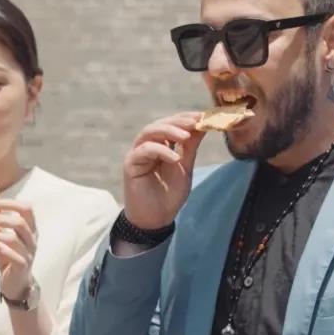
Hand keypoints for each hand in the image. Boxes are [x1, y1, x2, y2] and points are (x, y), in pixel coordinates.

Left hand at [0, 200, 36, 299]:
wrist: (15, 282)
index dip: (10, 203)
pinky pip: (16, 257)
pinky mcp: (23, 266)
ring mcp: (29, 253)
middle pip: (19, 222)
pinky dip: (5, 250)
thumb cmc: (9, 256)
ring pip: (13, 239)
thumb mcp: (3, 237)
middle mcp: (32, 239)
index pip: (27, 209)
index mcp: (30, 228)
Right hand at [122, 112, 205, 228]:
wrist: (156, 218)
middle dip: (179, 122)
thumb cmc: (169, 194)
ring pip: (150, 132)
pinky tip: (175, 158)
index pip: (172, 124)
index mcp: (161, 144)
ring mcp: (138, 153)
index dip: (186, 118)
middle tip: (195, 122)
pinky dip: (161, 151)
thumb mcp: (185, 166)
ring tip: (186, 136)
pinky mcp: (131, 164)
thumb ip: (190, 146)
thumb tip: (203, 124)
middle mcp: (147, 145)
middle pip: (160, 124)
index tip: (203, 116)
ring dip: (169, 131)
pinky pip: (144, 150)